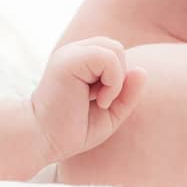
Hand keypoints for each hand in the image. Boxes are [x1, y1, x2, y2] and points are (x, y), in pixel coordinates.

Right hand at [29, 37, 146, 161]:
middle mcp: (75, 51)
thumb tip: (142, 70)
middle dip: (119, 76)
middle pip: (116, 47)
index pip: (114, 53)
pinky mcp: (68, 60)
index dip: (118, 78)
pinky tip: (98, 99)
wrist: (44, 139)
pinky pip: (107, 57)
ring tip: (99, 100)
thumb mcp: (111, 112)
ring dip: (116, 79)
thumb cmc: (73, 129)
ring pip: (114, 48)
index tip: (102, 101)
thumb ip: (128, 93)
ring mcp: (70, 53)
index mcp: (82, 60)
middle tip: (102, 100)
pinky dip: (112, 82)